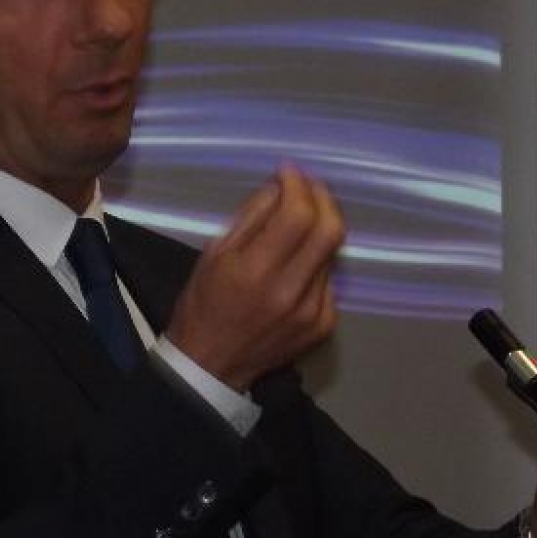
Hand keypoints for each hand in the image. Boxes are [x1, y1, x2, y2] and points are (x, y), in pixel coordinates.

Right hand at [164, 164, 345, 390]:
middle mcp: (290, 292)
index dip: (298, 185)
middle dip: (323, 198)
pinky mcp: (324, 325)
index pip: (298, 215)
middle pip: (331, 230)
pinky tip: (299, 262)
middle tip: (309, 187)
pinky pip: (330, 279)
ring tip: (300, 220)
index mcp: (256, 271)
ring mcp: (312, 311)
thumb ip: (251, 218)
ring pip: (333, 253)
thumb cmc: (203, 304)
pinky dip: (318, 261)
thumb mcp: (213, 254)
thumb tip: (280, 188)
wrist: (210, 365)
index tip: (289, 172)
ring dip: (320, 227)